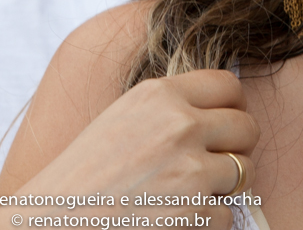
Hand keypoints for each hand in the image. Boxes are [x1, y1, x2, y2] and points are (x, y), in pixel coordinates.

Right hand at [0, 69, 258, 229]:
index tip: (226, 125)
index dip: (235, 107)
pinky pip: (228, 214)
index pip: (229, 85)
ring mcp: (191, 169)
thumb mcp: (124, 118)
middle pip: (247, 127)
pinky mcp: (196, 211)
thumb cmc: (85, 175)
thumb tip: (222, 112)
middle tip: (215, 165)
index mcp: (159, 95)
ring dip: (225, 188)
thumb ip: (169, 109)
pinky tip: (174, 220)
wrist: (54, 220)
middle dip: (238, 148)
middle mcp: (180, 125)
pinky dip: (208, 222)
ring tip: (188, 194)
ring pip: (245, 172)